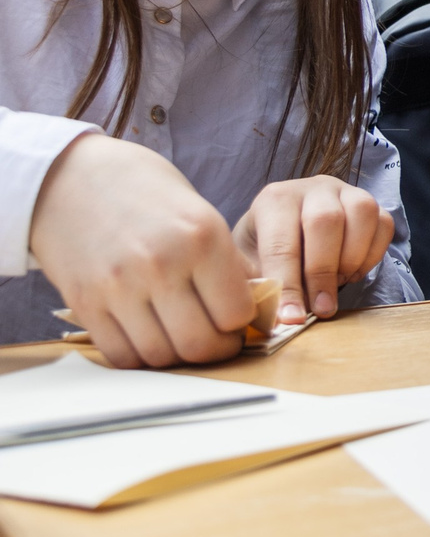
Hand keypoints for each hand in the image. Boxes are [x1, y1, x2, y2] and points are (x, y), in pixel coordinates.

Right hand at [27, 133, 253, 368]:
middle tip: (215, 338)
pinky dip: (140, 357)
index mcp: (202, 236)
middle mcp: (162, 264)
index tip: (238, 319)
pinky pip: (121, 355)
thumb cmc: (145, 192)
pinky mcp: (86, 304)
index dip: (243, 324)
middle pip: (200, 344)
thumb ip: (224, 262)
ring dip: (177, 356)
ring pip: (160, 356)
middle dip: (215, 349)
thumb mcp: (200, 213)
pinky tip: (149, 337)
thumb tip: (252, 307)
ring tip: (182, 336)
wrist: (70, 178)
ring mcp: (119, 288)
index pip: (236, 313)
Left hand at [233, 175, 394, 323]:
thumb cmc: (262, 252)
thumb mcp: (248, 267)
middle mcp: (311, 188)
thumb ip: (259, 288)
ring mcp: (345, 191)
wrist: (281, 231)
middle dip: (324, 272)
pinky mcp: (371, 201)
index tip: (293, 318)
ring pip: (362, 214)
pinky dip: (372, 255)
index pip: (282, 243)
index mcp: (273, 201)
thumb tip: (277, 318)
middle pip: (326, 221)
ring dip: (353, 259)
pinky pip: (384, 224)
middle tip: (322, 308)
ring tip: (338, 284)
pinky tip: (353, 272)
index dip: (288, 285)